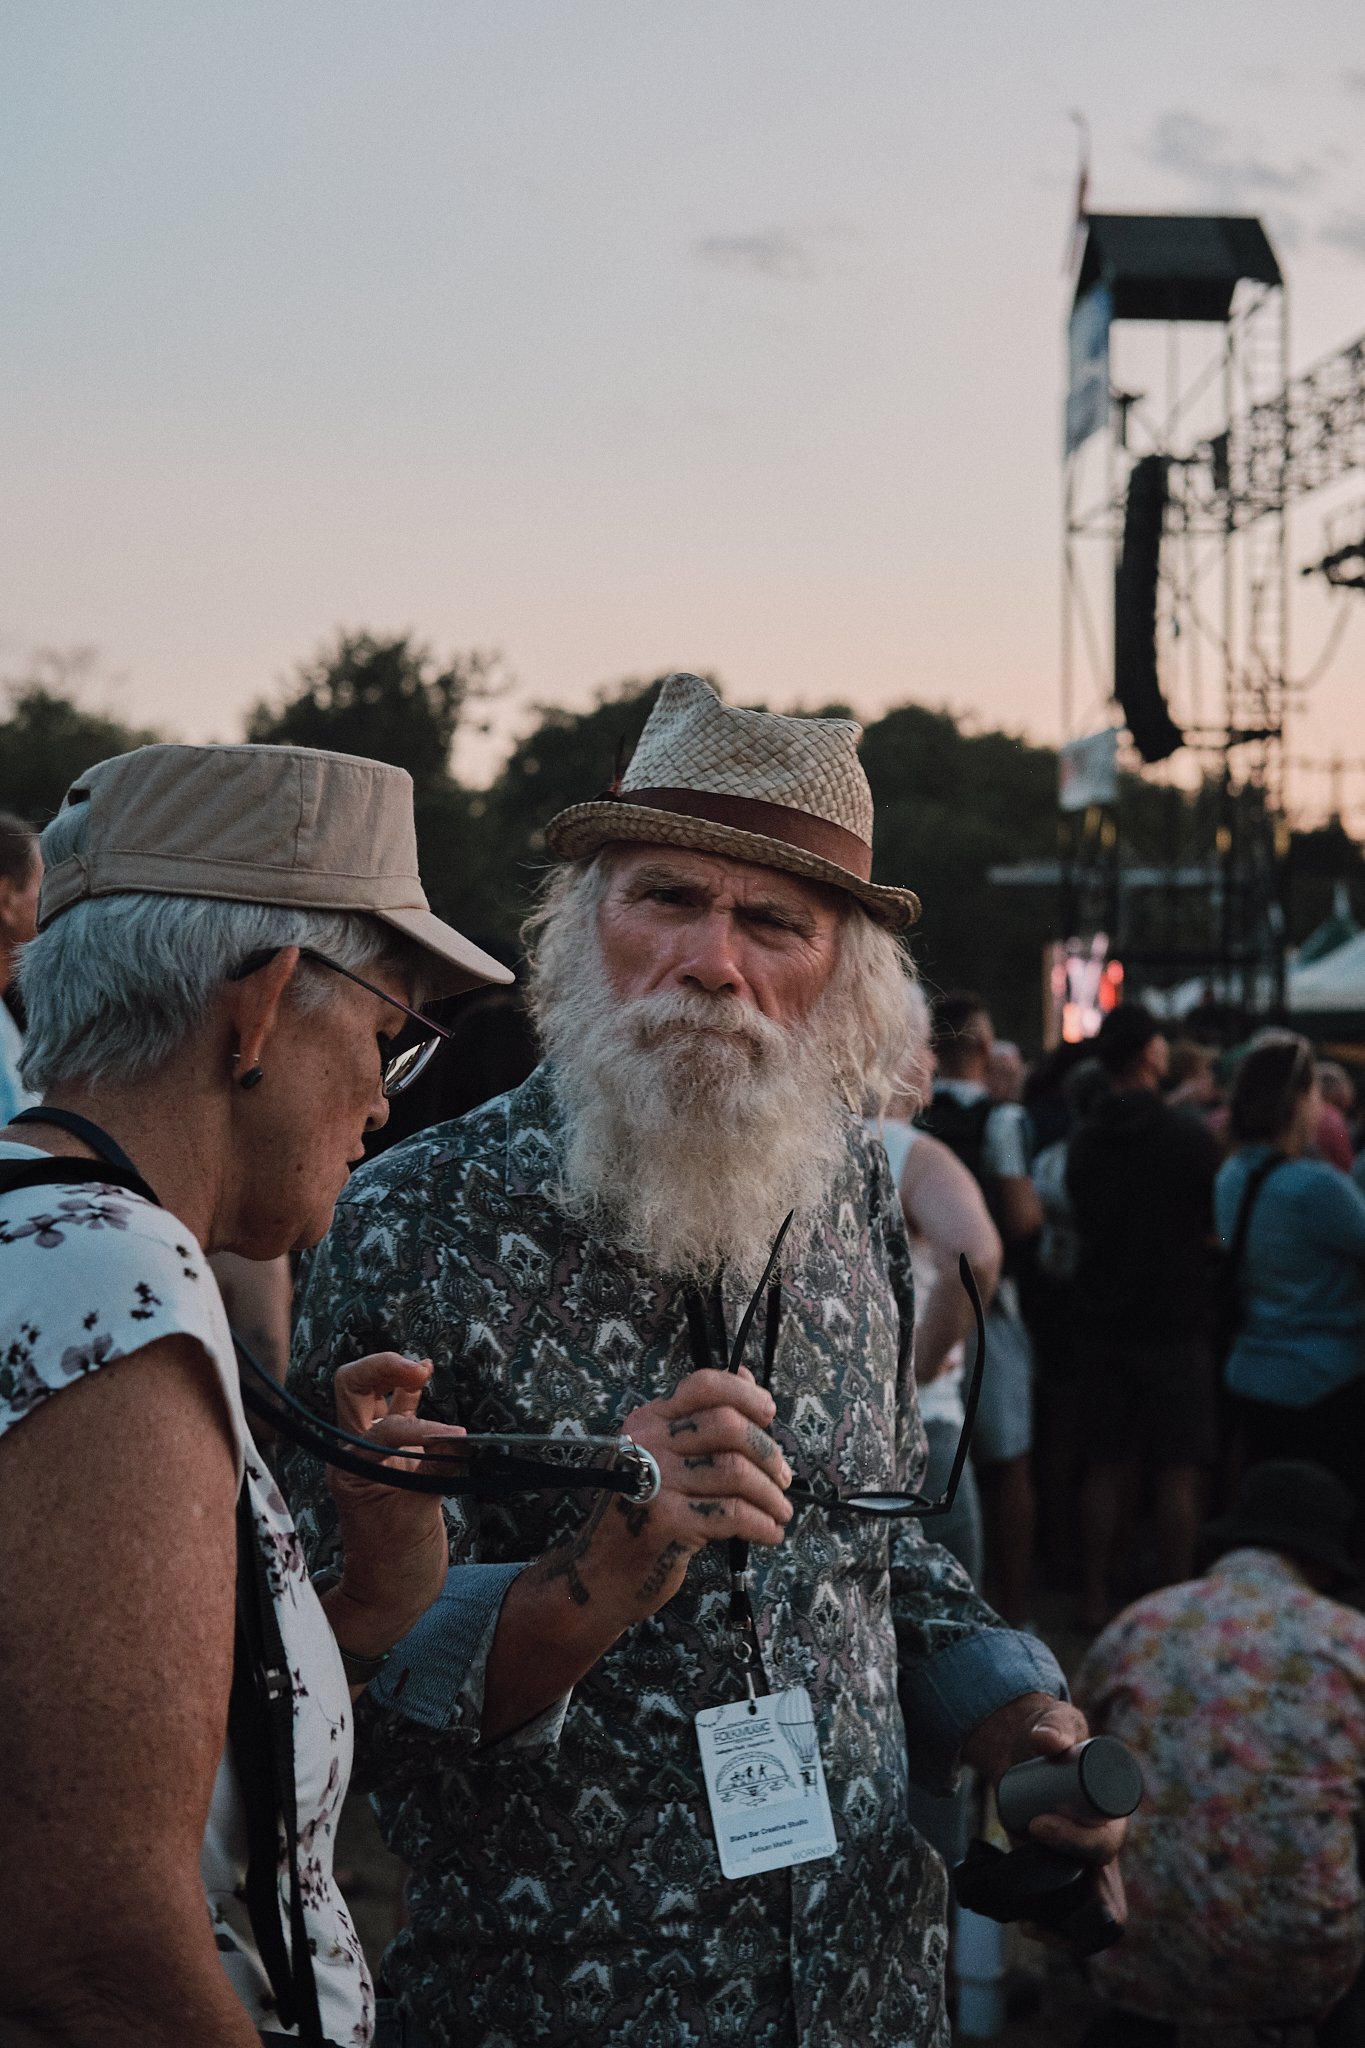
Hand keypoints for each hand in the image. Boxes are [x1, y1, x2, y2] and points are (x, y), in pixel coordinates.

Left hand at [325, 1353, 466, 1653]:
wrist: (390, 1596)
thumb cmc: (393, 1566)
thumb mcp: (415, 1520)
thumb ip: (435, 1474)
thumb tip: (458, 1439)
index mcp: (350, 1467)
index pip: (383, 1429)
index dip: (419, 1430)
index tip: (455, 1440)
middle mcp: (358, 1453)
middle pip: (354, 1389)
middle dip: (380, 1369)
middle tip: (416, 1369)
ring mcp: (377, 1455)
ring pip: (375, 1397)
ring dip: (394, 1375)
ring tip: (420, 1368)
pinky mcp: (399, 1462)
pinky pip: (399, 1417)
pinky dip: (411, 1396)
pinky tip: (424, 1374)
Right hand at [540, 1366, 792, 1621]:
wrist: (603, 1573)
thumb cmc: (645, 1511)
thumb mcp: (665, 1458)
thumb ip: (703, 1420)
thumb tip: (748, 1377)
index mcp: (648, 1421)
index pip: (703, 1386)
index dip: (745, 1394)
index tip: (770, 1413)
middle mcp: (647, 1443)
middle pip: (728, 1426)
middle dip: (767, 1452)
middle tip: (783, 1478)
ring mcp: (655, 1481)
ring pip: (736, 1471)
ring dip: (770, 1494)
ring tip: (780, 1512)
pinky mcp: (666, 1521)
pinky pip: (732, 1513)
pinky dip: (761, 1524)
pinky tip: (769, 1533)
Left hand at [961, 1692, 1128, 1943]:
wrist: (1027, 1748)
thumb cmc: (1051, 1734)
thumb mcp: (1055, 1723)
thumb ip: (1053, 1726)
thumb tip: (1045, 1742)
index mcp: (1112, 1816)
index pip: (1106, 1845)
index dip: (1076, 1842)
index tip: (1037, 1824)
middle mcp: (1102, 1848)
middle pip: (1106, 1894)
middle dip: (1076, 1903)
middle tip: (1032, 1884)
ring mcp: (1082, 1866)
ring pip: (1092, 1916)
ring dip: (1064, 1927)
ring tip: (1027, 1919)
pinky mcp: (1059, 1873)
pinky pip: (1069, 1916)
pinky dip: (1053, 1929)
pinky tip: (1025, 1924)